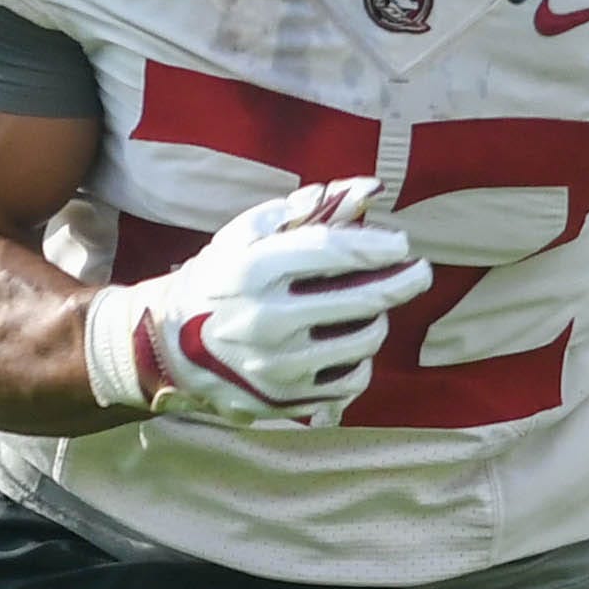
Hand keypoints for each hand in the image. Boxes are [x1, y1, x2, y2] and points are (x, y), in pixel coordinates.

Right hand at [82, 175, 431, 427]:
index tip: (402, 244)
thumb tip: (366, 189)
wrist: (167, 348)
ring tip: (370, 309)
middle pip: (362, 302)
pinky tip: (350, 346)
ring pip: (364, 342)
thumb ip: (302, 209)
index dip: (377, 246)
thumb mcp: (244, 235)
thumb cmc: (217, 280)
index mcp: (251, 271)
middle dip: (403, 282)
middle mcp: (265, 320)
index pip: (332, 252)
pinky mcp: (285, 399)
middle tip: (420, 272)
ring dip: (377, 320)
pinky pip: (351, 380)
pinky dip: (360, 361)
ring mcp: (277, 365)